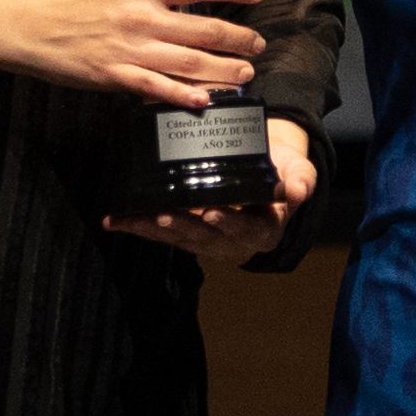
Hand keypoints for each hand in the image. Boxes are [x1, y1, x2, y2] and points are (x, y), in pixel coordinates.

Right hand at [0, 0, 267, 109]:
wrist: (22, 24)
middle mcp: (141, 16)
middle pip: (205, 27)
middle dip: (239, 37)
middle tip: (257, 43)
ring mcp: (129, 48)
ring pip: (190, 62)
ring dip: (224, 69)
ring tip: (245, 72)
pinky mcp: (114, 76)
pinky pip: (156, 88)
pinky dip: (183, 96)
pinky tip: (205, 100)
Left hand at [104, 117, 317, 263]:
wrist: (269, 175)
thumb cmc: (285, 173)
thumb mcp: (300, 175)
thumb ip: (300, 183)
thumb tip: (297, 192)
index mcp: (264, 230)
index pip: (245, 230)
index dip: (228, 223)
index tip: (212, 211)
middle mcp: (234, 242)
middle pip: (206, 238)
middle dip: (184, 227)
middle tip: (165, 214)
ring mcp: (209, 239)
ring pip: (180, 238)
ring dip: (156, 230)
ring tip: (135, 220)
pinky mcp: (189, 233)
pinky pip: (163, 233)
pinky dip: (140, 227)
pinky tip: (115, 221)